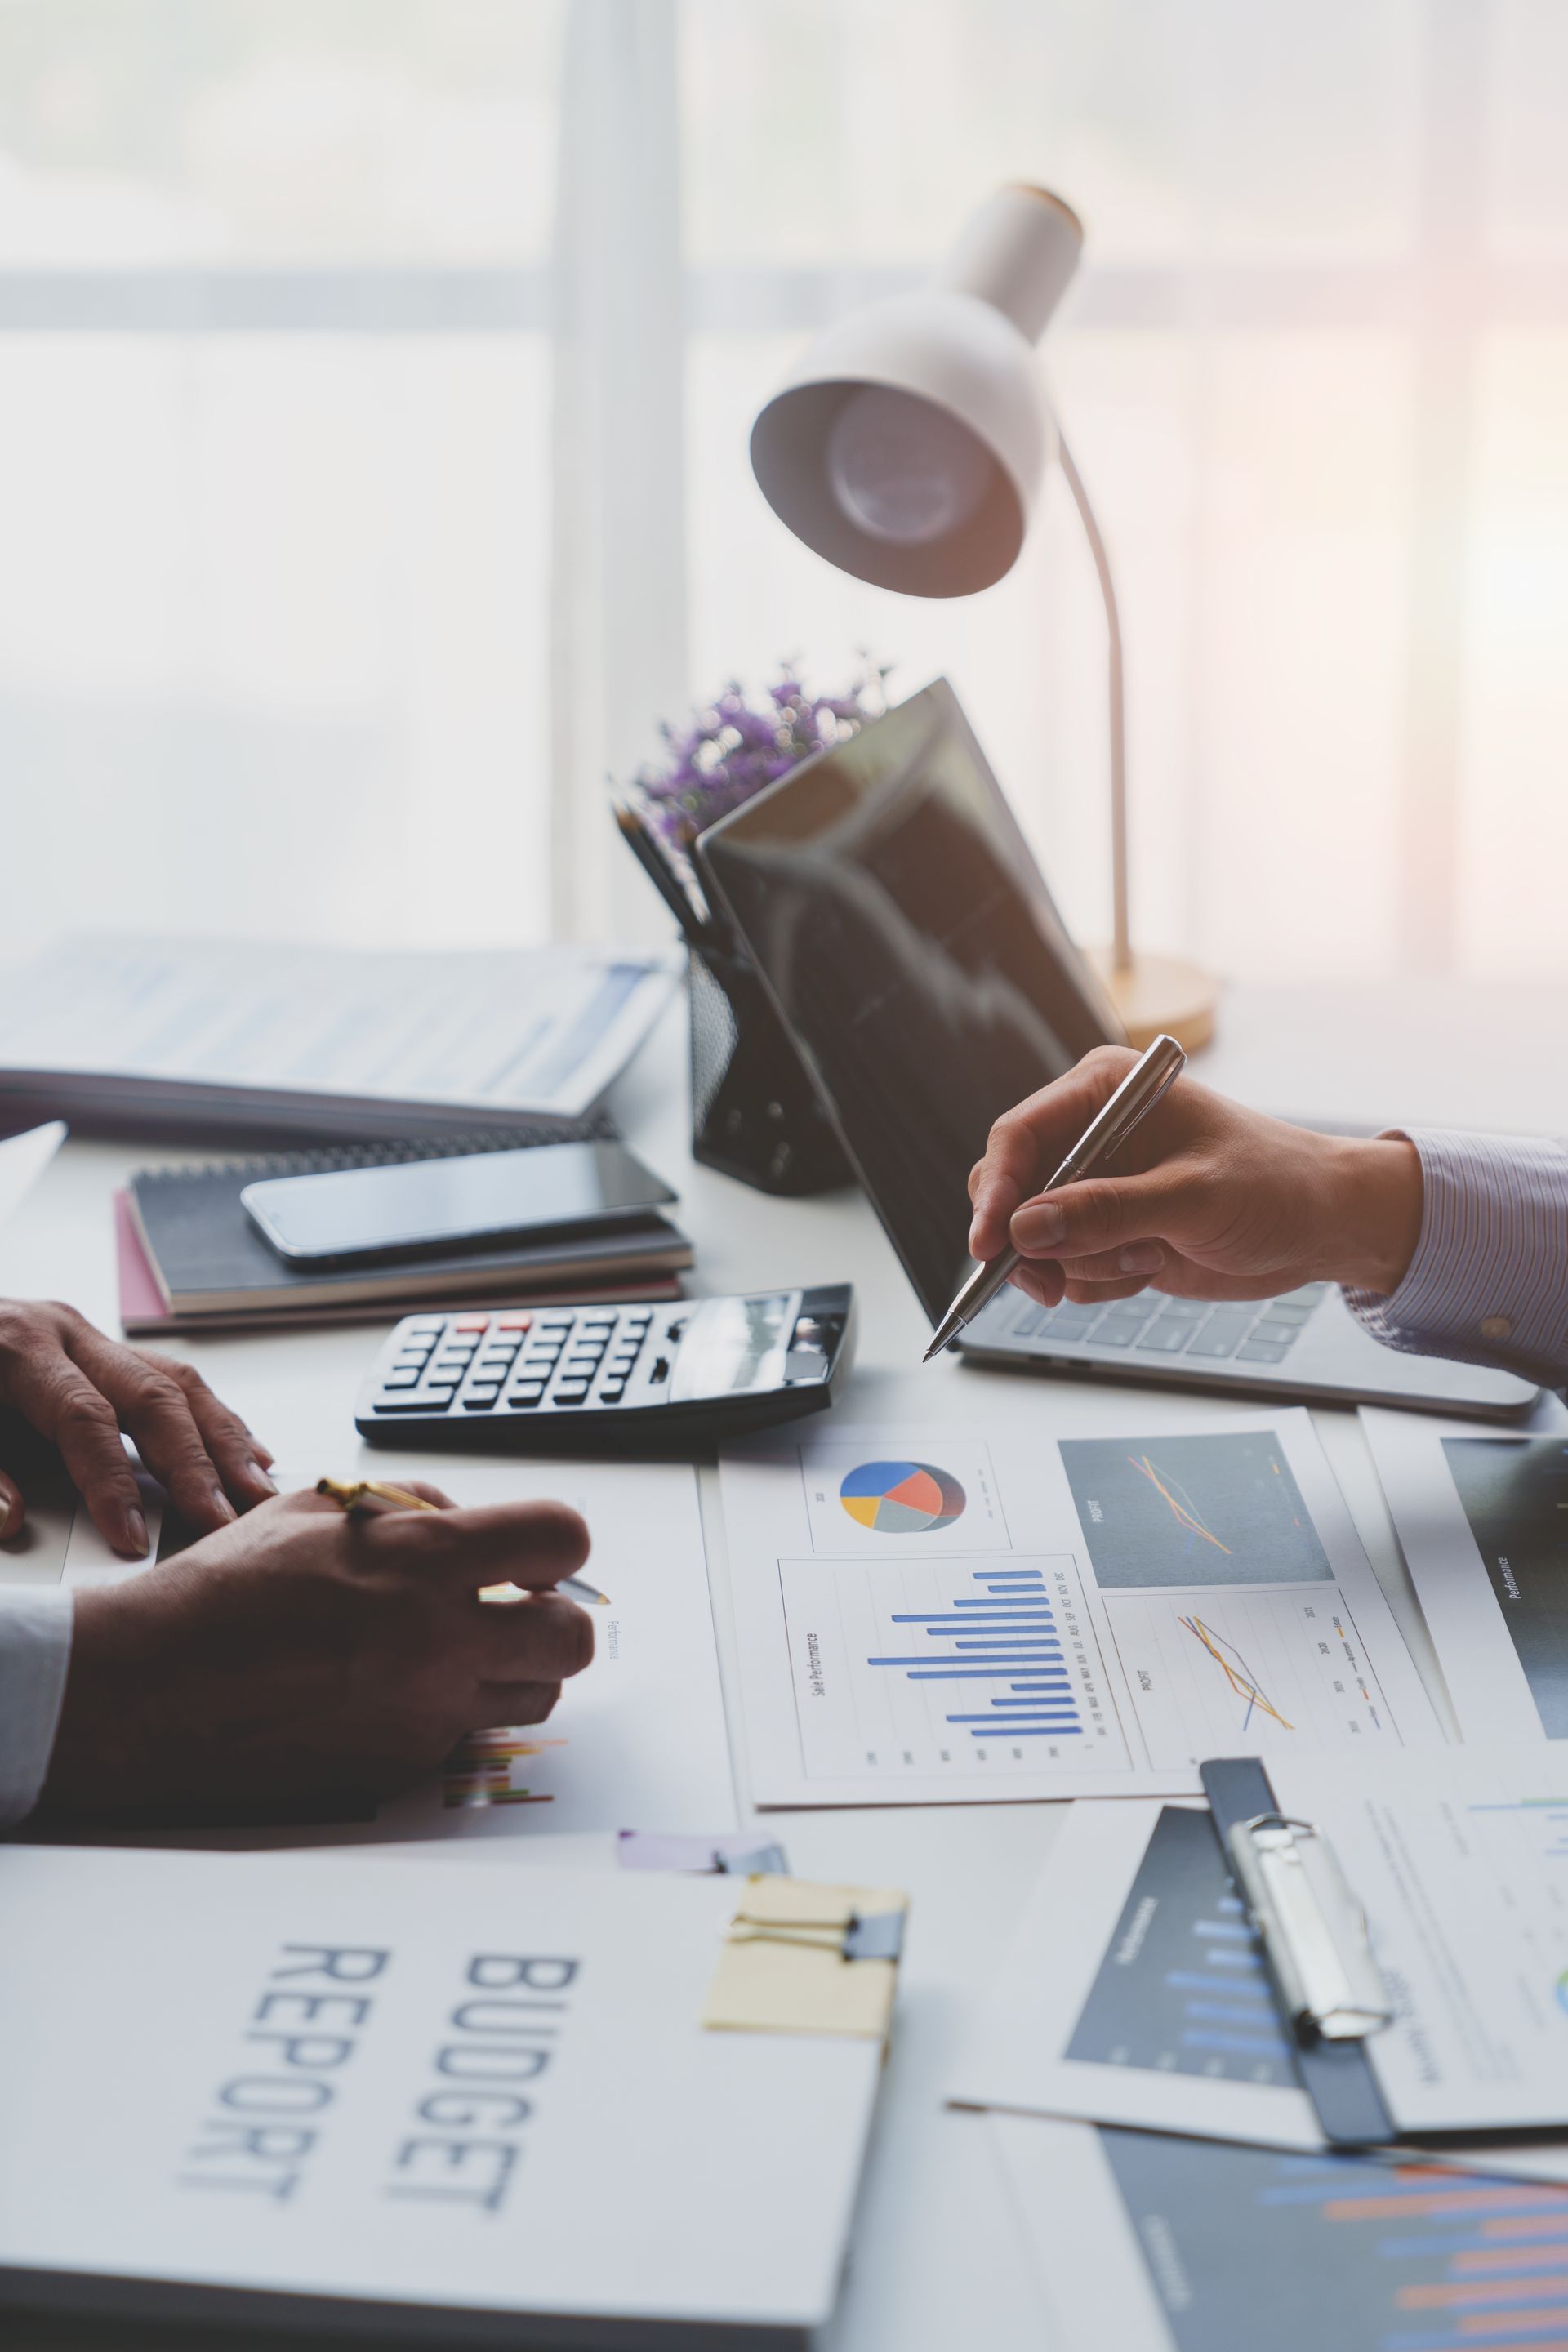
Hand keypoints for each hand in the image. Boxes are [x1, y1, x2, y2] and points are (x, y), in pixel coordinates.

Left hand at [0, 1300, 276, 1555]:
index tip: (134, 1539)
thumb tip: (10, 1519)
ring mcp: (87, 1336)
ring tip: (259, 1489)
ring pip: (177, 1382)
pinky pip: (173, 1382)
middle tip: (226, 1519)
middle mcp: (63, 1331)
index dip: (112, 1482)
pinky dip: (214, 1422)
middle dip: (196, 1462)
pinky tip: (250, 1454)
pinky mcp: (98, 1350)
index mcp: (16, 1345)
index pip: (83, 1418)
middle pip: (152, 1394)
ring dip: (225, 1440)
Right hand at [36, 1483, 595, 1819]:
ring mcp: (426, 1711)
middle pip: (572, 1636)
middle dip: (554, 1618)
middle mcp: (438, 1641)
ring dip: (514, 1669)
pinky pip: (466, 1734)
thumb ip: (415, 1506)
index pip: (560, 1540)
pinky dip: (449, 1710)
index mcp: (423, 1561)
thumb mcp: (321, 1510)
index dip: (556, 1544)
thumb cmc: (228, 1592)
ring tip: (458, 1649)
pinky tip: (395, 1688)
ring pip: (536, 1696)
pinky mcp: (404, 1765)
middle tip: (516, 1609)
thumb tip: (472, 1522)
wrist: (158, 1687)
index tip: (532, 1553)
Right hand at [967, 1046, 1423, 1309]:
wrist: (1323, 1226)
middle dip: (1031, 1243)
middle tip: (1051, 1284)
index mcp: (1103, 1092)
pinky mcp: (1106, 1231)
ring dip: (1085, 1265)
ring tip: (1149, 1256)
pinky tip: (1154, 1265)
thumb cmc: (1276, 1185)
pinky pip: (1068, 1269)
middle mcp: (1089, 1135)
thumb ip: (1108, 1212)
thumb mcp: (1194, 1197)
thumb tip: (1027, 1230)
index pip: (1019, 1135)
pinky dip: (1103, 1281)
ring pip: (1036, 1241)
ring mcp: (1095, 1187)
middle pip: (1011, 1191)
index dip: (997, 1189)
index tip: (990, 1242)